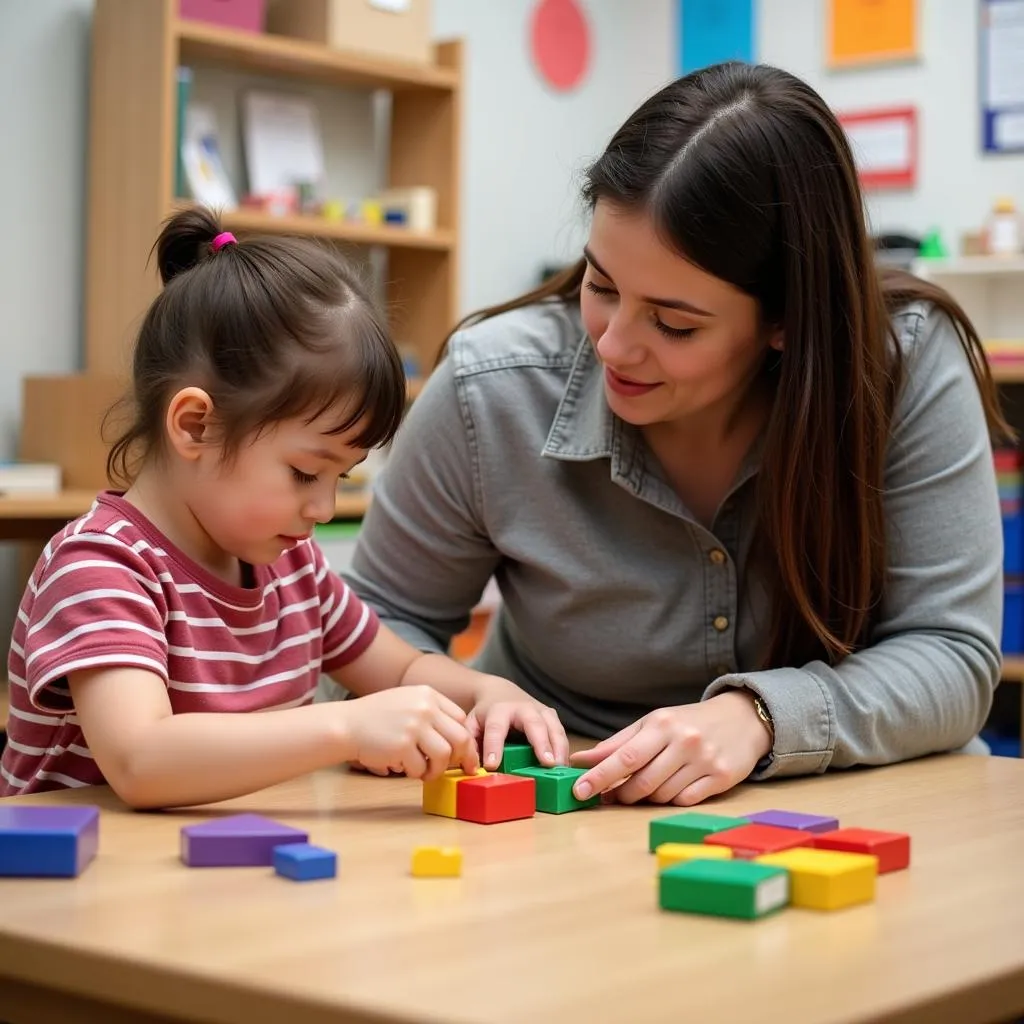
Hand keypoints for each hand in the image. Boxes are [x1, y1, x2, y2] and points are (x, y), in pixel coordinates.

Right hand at [338, 685, 478, 780]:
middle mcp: (424, 707)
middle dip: (460, 757)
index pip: (460, 719)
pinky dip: (416, 773)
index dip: (464, 740)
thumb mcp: (407, 702)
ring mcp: (414, 725)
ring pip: (444, 754)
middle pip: (460, 737)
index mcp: (428, 695)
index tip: (463, 755)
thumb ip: (432, 713)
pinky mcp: (402, 745)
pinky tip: (405, 769)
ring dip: (437, 769)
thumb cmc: (377, 718)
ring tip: (425, 772)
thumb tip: (460, 741)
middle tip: (454, 769)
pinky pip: (421, 767)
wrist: (346, 724)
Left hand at [465, 676, 569, 770]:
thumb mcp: (471, 724)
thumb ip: (469, 742)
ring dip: (559, 748)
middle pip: (534, 724)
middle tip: (547, 763)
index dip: (494, 747)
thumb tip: (471, 766)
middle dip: (541, 743)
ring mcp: (540, 711)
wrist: (501, 693)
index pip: (496, 729)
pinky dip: (564, 751)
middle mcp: (523, 708)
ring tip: (560, 769)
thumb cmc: (486, 714)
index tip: (493, 765)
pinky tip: (564, 768)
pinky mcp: (552, 717)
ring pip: (553, 728)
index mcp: (498, 711)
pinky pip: (561, 734)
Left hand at [568, 691, 771, 805]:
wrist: (742, 719)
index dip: (600, 776)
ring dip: (647, 797)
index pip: (625, 757)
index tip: (579, 790)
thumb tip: (582, 760)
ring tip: (646, 787)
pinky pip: (685, 801)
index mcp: (662, 725)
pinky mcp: (723, 779)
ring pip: (662, 795)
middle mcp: (684, 742)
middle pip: (643, 782)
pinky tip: (673, 787)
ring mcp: (705, 761)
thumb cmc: (688, 722)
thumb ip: (618, 743)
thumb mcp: (653, 723)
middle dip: (622, 794)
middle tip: (613, 795)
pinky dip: (672, 800)